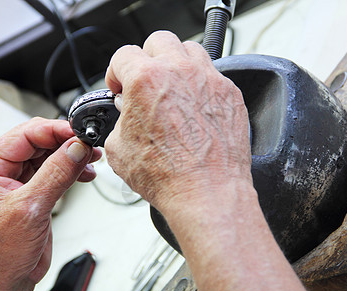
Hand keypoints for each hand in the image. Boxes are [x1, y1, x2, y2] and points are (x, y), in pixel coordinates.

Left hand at [0, 117, 100, 290]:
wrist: (5, 280)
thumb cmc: (0, 253)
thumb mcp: (30, 208)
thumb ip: (56, 173)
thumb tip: (76, 148)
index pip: (26, 134)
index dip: (55, 131)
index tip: (79, 134)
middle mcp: (2, 170)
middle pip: (39, 141)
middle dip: (67, 142)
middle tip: (89, 145)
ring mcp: (19, 180)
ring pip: (50, 154)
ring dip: (72, 155)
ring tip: (92, 158)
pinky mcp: (35, 192)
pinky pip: (56, 170)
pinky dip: (73, 169)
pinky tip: (86, 173)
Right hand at [104, 31, 308, 290]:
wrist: (207, 193)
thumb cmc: (168, 176)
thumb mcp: (119, 149)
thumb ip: (118, 120)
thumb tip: (125, 113)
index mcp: (146, 80)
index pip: (124, 54)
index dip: (116, 72)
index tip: (120, 86)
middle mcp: (180, 72)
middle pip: (159, 40)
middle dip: (147, 58)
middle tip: (145, 81)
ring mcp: (209, 80)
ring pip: (190, 50)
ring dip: (177, 64)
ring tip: (172, 88)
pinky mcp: (230, 94)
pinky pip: (213, 75)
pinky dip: (201, 84)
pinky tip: (195, 106)